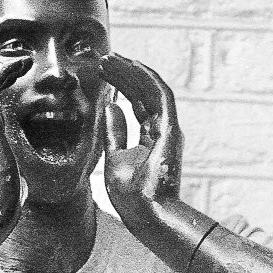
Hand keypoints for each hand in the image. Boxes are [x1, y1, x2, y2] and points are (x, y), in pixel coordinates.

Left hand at [101, 56, 184, 218]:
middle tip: (103, 59)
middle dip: (123, 74)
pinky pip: (160, 96)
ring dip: (131, 71)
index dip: (121, 86)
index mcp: (149, 139)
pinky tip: (131, 65)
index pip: (136, 104)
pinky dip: (146, 78)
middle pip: (142, 94)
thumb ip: (114, 132)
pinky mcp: (170, 128)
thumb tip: (109, 106)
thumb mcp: (113, 158)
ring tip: (110, 59)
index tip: (102, 72)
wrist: (146, 214)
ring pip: (150, 90)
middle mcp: (161, 130)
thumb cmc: (131, 195)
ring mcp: (167, 129)